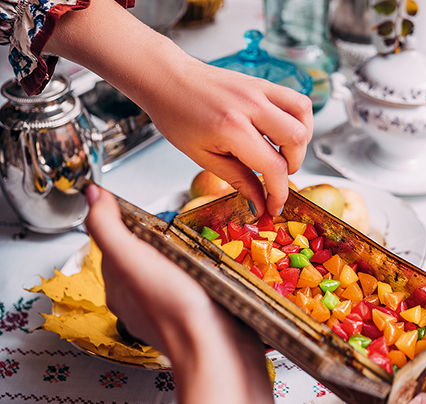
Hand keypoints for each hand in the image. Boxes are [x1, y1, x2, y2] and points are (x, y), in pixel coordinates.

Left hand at [84, 185, 273, 403]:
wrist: (216, 348)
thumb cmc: (175, 307)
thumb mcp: (133, 259)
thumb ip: (109, 227)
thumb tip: (92, 195)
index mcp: (118, 284)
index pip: (112, 241)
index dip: (123, 218)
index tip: (137, 203)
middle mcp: (139, 297)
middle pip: (141, 253)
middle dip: (154, 233)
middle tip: (168, 218)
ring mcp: (168, 304)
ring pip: (167, 266)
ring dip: (178, 249)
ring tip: (191, 237)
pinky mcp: (195, 309)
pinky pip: (190, 279)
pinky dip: (197, 267)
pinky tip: (209, 263)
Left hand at [140, 54, 312, 217]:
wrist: (167, 79)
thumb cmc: (176, 114)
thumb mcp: (203, 157)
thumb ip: (238, 180)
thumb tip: (259, 203)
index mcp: (232, 127)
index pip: (273, 166)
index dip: (279, 193)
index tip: (274, 205)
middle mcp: (251, 105)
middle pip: (296, 139)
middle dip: (293, 166)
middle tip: (277, 177)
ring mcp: (259, 90)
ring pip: (303, 114)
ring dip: (301, 140)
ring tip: (284, 153)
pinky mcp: (262, 83)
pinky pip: (296, 99)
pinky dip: (298, 119)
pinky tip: (283, 132)